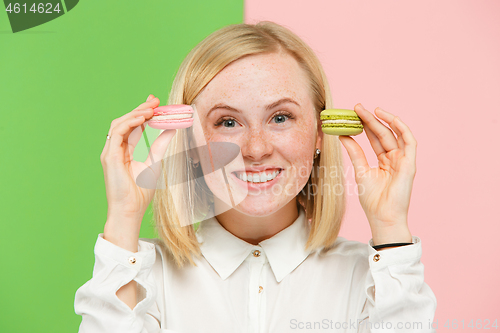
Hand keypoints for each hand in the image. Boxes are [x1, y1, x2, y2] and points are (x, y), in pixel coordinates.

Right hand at [100, 95, 175, 249]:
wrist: (130, 210)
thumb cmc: (139, 192)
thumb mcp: (155, 162)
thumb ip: (161, 145)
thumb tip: (172, 129)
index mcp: (124, 151)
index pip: (133, 127)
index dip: (143, 113)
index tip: (156, 104)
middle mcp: (115, 149)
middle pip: (125, 122)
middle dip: (140, 109)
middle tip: (155, 100)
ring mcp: (110, 152)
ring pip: (119, 124)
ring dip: (135, 113)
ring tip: (151, 107)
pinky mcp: (109, 157)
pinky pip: (117, 133)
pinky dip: (129, 123)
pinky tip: (143, 118)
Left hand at [338, 103, 414, 243]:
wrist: (382, 216)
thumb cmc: (372, 199)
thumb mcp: (360, 170)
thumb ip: (354, 152)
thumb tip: (342, 135)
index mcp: (384, 161)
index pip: (374, 138)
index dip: (365, 125)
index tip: (352, 114)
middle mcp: (395, 158)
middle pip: (383, 134)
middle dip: (371, 119)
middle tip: (357, 107)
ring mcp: (403, 161)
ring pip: (395, 135)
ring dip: (385, 120)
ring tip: (371, 110)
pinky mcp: (410, 164)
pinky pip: (410, 142)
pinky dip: (402, 129)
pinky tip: (390, 119)